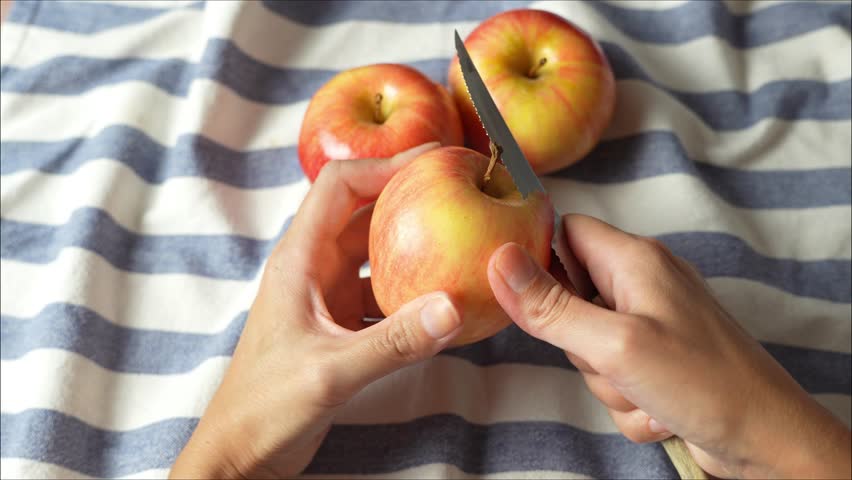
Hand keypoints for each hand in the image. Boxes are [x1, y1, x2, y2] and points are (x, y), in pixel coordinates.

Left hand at [170, 143, 462, 478]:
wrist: (241, 453)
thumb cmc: (265, 408)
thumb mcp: (330, 372)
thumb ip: (393, 342)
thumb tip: (452, 307)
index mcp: (299, 259)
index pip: (340, 186)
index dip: (385, 165)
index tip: (435, 161)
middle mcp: (313, 268)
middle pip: (365, 213)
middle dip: (409, 199)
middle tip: (461, 193)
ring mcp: (327, 296)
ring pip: (376, 254)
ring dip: (414, 246)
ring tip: (462, 240)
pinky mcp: (339, 325)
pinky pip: (383, 294)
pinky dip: (413, 292)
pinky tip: (444, 303)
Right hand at [487, 215, 850, 478]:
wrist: (767, 442)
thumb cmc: (705, 382)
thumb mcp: (614, 344)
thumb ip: (551, 306)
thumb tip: (499, 259)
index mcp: (634, 261)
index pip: (563, 232)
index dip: (537, 258)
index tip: (522, 295)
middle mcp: (642, 286)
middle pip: (569, 300)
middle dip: (579, 345)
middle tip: (610, 359)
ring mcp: (650, 327)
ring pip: (588, 350)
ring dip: (606, 383)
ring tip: (645, 391)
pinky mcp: (656, 363)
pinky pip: (613, 380)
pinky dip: (627, 403)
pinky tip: (659, 411)